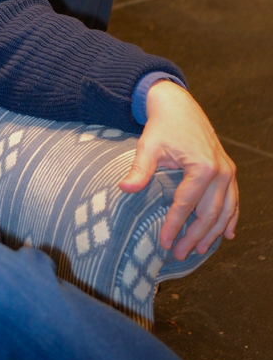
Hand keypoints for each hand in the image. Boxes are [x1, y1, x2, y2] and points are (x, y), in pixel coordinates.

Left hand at [118, 82, 237, 261]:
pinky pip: (233, 201)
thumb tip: (125, 188)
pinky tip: (226, 234)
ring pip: (225, 211)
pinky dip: (230, 219)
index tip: (165, 243)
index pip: (187, 205)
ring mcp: (228, 172)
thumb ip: (140, 169)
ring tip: (198, 250)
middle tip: (180, 253)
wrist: (178, 106)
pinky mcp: (229, 171)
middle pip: (209, 213)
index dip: (175, 226)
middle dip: (194, 236)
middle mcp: (221, 172)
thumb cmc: (162, 126)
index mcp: (202, 167)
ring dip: (213, 233)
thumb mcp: (148, 146)